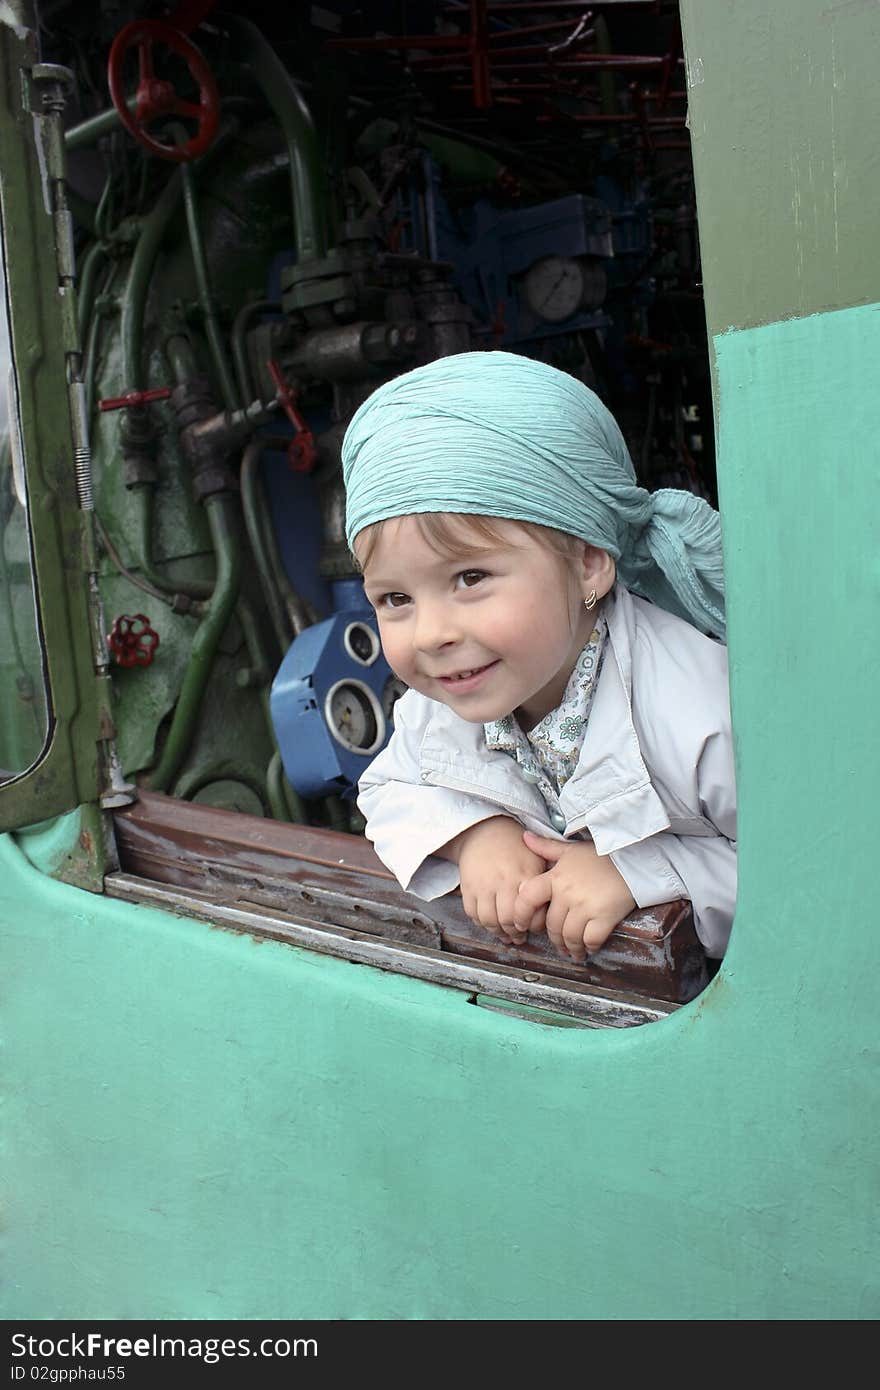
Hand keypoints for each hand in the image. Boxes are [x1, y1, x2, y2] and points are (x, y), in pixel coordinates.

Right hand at [442, 817, 548, 943]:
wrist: (486, 831)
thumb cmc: (516, 848)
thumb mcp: (538, 858)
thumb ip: (547, 882)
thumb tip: (558, 907)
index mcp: (526, 873)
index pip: (533, 910)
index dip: (536, 925)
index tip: (536, 926)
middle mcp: (504, 879)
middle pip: (509, 919)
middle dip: (516, 932)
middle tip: (520, 935)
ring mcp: (484, 884)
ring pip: (490, 920)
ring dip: (498, 932)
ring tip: (505, 934)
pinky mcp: (468, 886)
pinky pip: (473, 913)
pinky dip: (481, 923)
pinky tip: (490, 923)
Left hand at [514, 832, 635, 961]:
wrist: (633, 859)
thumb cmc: (601, 854)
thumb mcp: (571, 849)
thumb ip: (546, 846)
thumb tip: (524, 837)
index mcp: (555, 877)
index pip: (527, 898)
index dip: (521, 915)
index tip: (522, 926)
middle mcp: (567, 893)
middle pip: (551, 925)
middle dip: (554, 939)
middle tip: (558, 944)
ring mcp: (585, 906)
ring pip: (569, 936)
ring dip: (570, 947)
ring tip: (573, 951)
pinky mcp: (604, 917)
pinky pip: (591, 939)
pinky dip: (589, 947)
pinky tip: (589, 948)